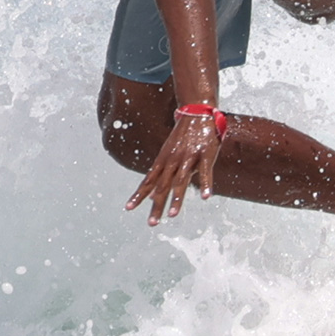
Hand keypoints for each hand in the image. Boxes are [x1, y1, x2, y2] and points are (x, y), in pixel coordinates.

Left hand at [125, 107, 228, 224]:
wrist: (197, 112)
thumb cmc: (183, 137)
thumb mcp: (168, 154)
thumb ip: (161, 175)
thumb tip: (150, 195)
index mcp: (163, 161)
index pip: (148, 181)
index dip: (139, 195)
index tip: (128, 208)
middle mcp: (173, 161)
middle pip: (162, 186)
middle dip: (157, 205)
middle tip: (152, 223)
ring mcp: (188, 157)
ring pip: (181, 181)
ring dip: (176, 199)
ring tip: (172, 215)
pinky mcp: (205, 154)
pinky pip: (205, 172)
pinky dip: (205, 184)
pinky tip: (206, 197)